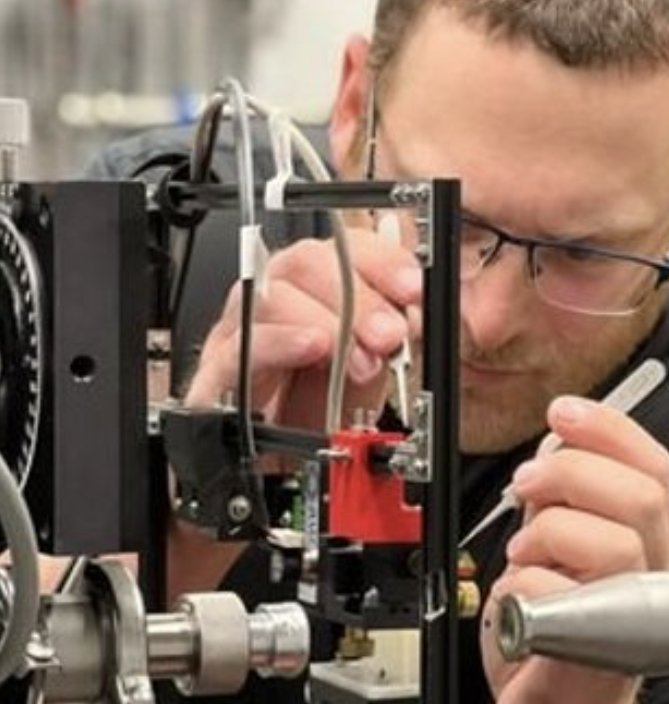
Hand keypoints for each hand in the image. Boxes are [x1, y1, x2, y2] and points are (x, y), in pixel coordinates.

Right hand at [185, 225, 421, 429]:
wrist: (280, 457)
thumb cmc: (318, 403)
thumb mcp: (368, 367)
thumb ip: (389, 334)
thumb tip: (415, 311)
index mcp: (316, 285)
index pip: (346, 246)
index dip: (383, 261)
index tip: (413, 290)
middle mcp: (274, 296)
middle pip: (306, 262)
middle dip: (359, 297)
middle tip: (391, 334)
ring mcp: (241, 331)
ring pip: (272, 297)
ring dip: (327, 323)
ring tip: (362, 356)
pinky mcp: (218, 374)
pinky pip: (240, 348)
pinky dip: (280, 343)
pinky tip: (313, 347)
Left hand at [480, 395, 668, 703]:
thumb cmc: (557, 649)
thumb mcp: (559, 555)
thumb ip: (564, 504)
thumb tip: (553, 447)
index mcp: (645, 544)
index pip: (653, 465)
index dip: (609, 428)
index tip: (563, 412)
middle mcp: (648, 579)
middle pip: (641, 494)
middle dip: (571, 471)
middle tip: (527, 484)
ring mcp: (624, 620)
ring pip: (611, 542)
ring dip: (547, 533)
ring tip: (523, 556)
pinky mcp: (593, 660)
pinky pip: (555, 596)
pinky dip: (519, 589)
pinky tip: (518, 608)